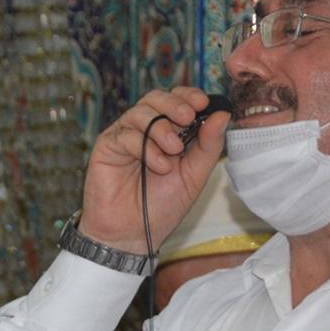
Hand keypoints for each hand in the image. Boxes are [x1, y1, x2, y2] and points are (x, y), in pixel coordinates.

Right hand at [78, 87, 231, 253]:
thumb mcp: (194, 176)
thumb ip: (208, 146)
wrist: (132, 235)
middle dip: (174, 104)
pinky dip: (146, 147)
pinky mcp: (107, 146)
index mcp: (168, 133)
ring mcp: (125, 136)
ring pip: (141, 112)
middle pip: (156, 98)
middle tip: (187, 117)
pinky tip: (158, 166)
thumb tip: (222, 115)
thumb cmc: (162, 207)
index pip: (176, 101)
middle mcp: (145, 130)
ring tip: (173, 150)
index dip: (188, 96)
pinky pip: (126, 133)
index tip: (203, 102)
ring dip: (162, 128)